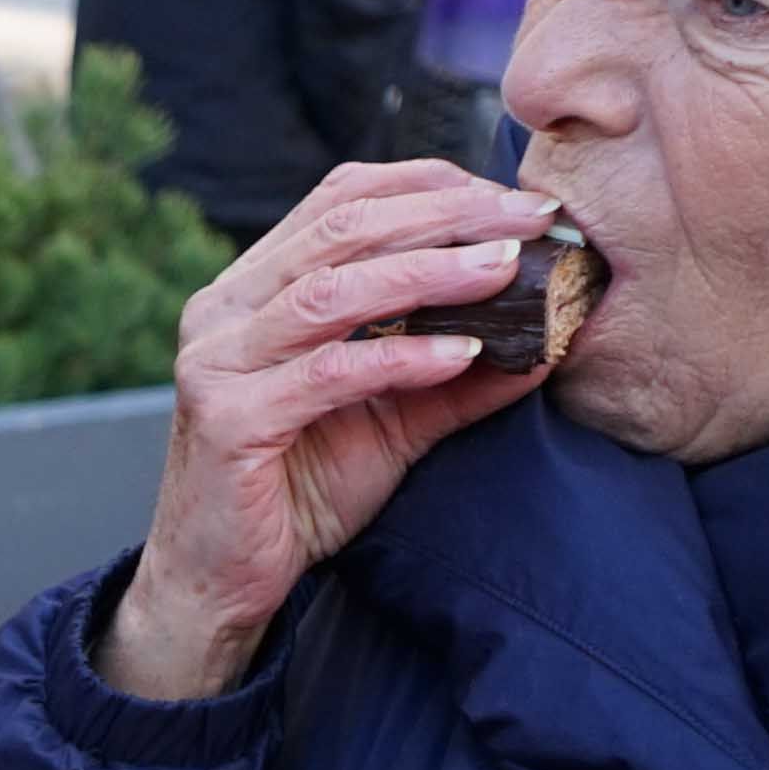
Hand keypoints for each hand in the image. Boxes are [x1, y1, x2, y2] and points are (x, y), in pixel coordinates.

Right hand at [98, 161, 568, 702]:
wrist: (220, 583)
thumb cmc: (298, 495)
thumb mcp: (393, 421)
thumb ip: (457, 374)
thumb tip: (550, 337)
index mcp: (253, 290)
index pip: (340, 200)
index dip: (428, 187)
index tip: (511, 200)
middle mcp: (224, 311)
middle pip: (342, 230)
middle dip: (445, 217)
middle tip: (529, 219)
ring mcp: (218, 362)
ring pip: (331, 290)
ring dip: (430, 272)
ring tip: (505, 268)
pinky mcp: (228, 419)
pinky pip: (328, 373)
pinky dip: (400, 358)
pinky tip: (461, 354)